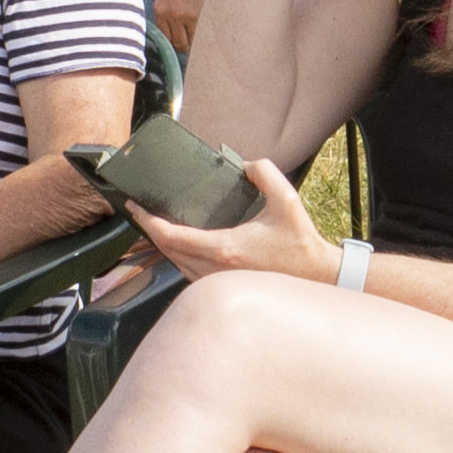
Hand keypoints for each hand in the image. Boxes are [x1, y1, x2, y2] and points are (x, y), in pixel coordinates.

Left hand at [126, 151, 341, 290]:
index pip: (171, 236)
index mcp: (223, 248)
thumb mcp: (286, 199)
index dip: (148, 221)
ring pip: (176, 264)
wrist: (316, 276)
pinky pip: (188, 272)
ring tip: (157, 225)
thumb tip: (244, 165)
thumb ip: (264, 172)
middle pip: (167, 251)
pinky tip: (180, 244)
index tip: (136, 207)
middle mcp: (214, 269)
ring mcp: (217, 282)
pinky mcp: (223, 287)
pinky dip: (178, 256)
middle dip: (150, 231)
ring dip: (163, 245)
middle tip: (140, 211)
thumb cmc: (300, 243)